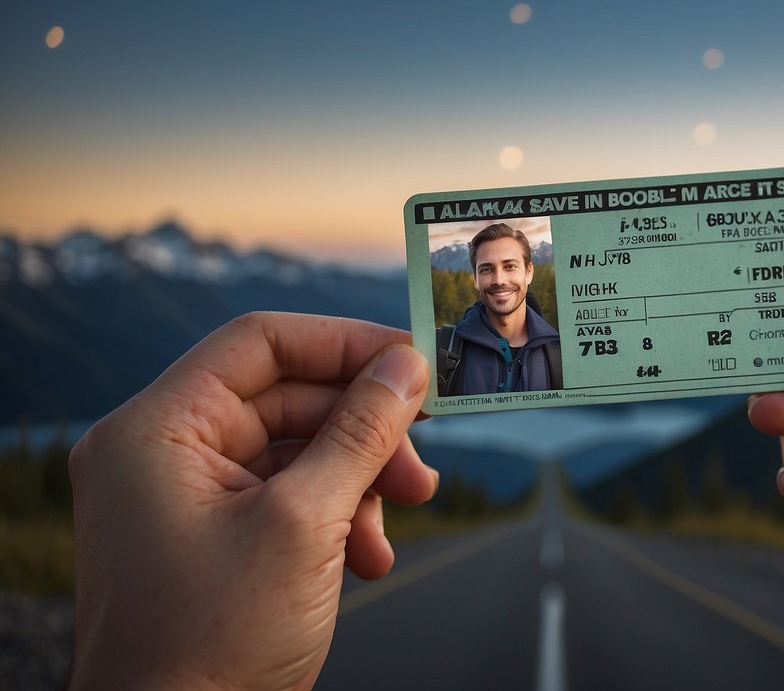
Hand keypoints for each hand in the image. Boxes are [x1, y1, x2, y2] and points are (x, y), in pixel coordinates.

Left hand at [69, 312, 437, 690]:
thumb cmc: (212, 644)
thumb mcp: (305, 523)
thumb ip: (361, 432)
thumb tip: (406, 366)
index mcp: (158, 431)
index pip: (259, 344)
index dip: (342, 343)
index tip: (410, 360)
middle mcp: (165, 453)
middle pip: (289, 399)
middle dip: (365, 433)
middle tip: (421, 464)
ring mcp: (188, 497)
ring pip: (299, 450)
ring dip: (361, 481)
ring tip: (401, 519)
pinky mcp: (216, 536)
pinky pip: (289, 496)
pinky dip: (339, 518)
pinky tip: (367, 558)